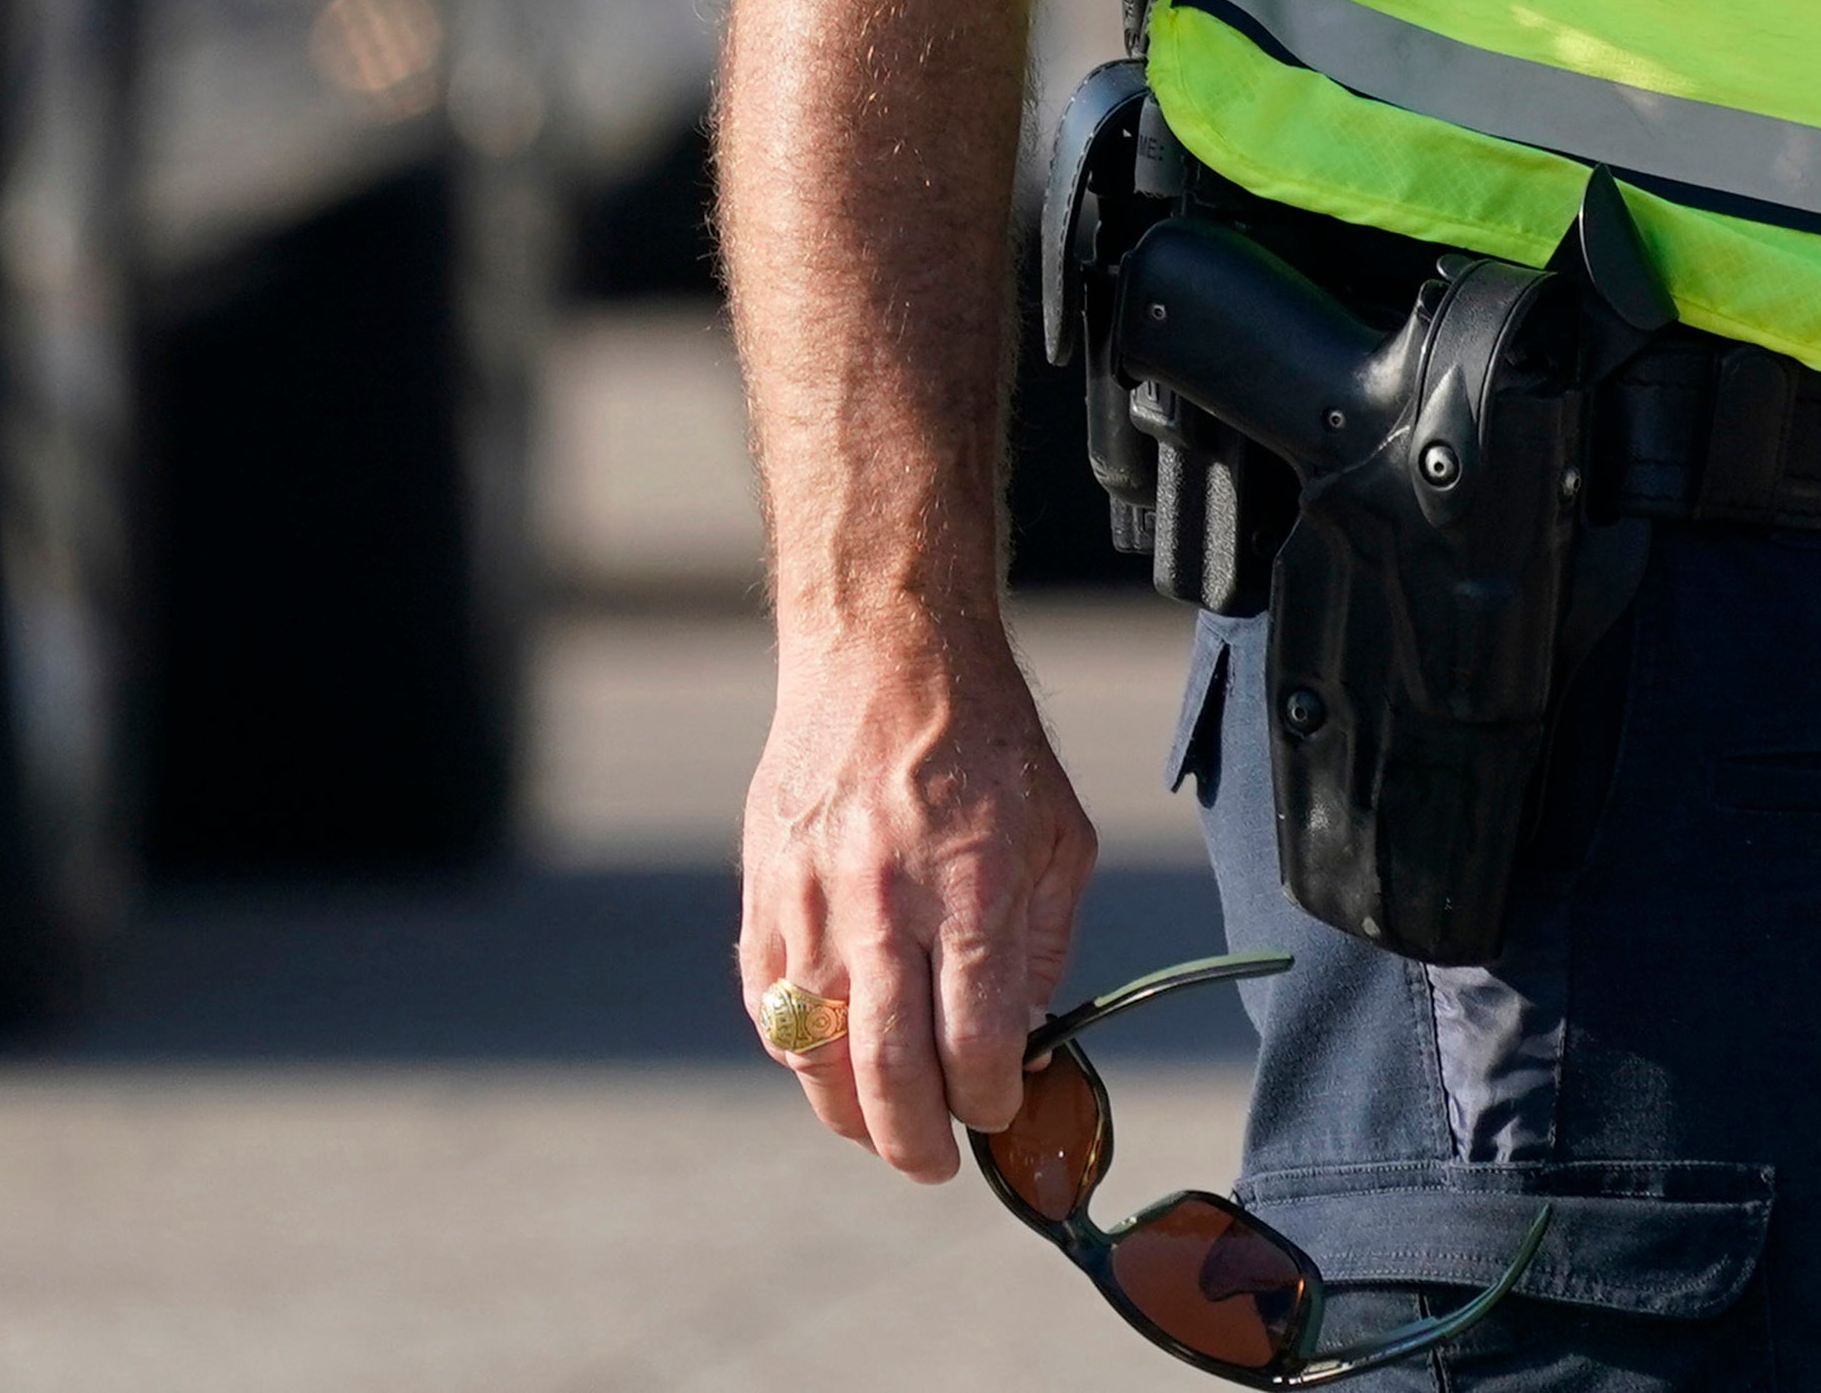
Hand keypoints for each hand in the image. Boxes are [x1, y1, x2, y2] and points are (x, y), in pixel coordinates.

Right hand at [741, 606, 1098, 1179]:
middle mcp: (884, 903)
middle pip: (889, 1071)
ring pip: (816, 1055)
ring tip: (884, 1131)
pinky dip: (801, 1053)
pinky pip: (771, 1007)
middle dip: (917, 1141)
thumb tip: (1021, 1042)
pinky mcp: (764, 894)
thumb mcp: (1057, 834)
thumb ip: (1041, 945)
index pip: (973, 1041)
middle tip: (936, 1165)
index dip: (988, 1098)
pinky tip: (834, 1064)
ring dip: (851, 1114)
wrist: (885, 655)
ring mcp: (811, 902)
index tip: (999, 1109)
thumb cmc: (986, 744)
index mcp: (970, 887)